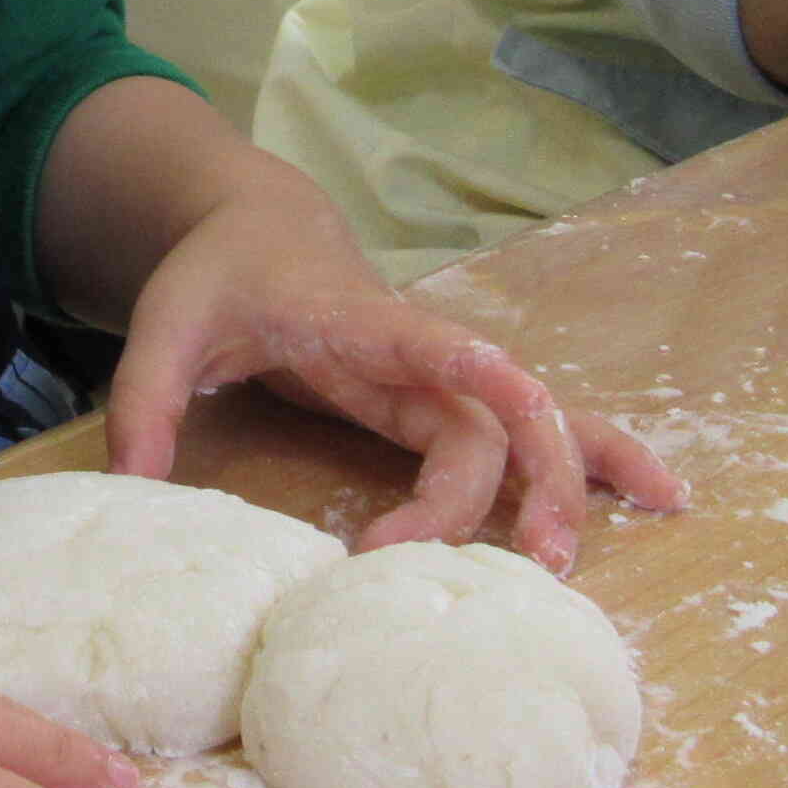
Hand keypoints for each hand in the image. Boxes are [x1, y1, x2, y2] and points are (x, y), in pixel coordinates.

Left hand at [99, 157, 684, 572]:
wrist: (255, 228)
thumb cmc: (216, 276)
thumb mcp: (163, 327)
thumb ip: (144, 401)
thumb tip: (131, 485)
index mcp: (357, 322)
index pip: (429, 342)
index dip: (475, 368)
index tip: (518, 399)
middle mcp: (417, 350)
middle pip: (495, 412)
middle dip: (525, 477)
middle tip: (529, 558)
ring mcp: (440, 376)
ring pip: (531, 423)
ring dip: (572, 479)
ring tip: (587, 558)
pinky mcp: (443, 402)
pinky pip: (524, 434)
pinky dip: (592, 458)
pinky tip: (656, 496)